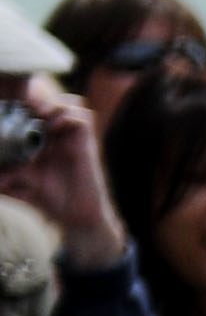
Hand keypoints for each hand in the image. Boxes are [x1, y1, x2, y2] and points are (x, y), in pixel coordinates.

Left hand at [0, 81, 119, 266]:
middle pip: (51, 99)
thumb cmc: (49, 200)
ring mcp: (73, 138)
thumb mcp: (18, 183)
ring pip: (68, 102)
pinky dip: (68, 115)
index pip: (34, 108)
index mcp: (42, 139)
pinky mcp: (87, 144)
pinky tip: (53, 127)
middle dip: (36, 99)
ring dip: (53, 104)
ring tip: (39, 115)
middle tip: (24, 108)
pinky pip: (82, 117)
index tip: (8, 108)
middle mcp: (58, 135)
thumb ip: (5, 176)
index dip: (22, 102)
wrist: (76, 217)